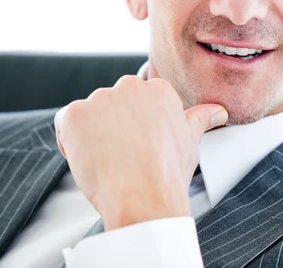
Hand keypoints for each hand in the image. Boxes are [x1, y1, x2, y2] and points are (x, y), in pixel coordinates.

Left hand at [54, 75, 227, 230]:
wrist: (144, 196)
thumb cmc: (166, 173)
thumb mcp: (191, 141)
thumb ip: (201, 118)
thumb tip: (218, 111)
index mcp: (157, 89)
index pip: (134, 103)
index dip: (133, 129)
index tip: (138, 146)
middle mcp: (129, 86)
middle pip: (111, 106)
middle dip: (112, 128)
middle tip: (123, 156)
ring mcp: (100, 98)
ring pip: (87, 116)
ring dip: (91, 136)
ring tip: (108, 161)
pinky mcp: (75, 113)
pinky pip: (65, 124)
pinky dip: (69, 143)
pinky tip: (89, 159)